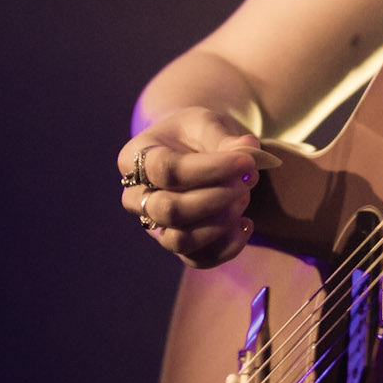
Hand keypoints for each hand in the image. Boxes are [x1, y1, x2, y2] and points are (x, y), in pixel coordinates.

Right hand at [117, 108, 278, 267]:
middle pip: (167, 210)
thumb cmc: (195, 134)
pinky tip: (246, 224)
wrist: (193, 151)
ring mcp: (154, 226)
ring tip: (244, 198)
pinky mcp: (176, 245)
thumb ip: (223, 136)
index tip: (247, 162)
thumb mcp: (206, 122)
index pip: (165, 170)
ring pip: (179, 241)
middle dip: (215, 198)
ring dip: (219, 224)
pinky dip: (227, 247)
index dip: (209, 169)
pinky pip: (198, 259)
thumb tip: (248, 147)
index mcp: (134, 159)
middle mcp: (136, 197)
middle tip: (248, 180)